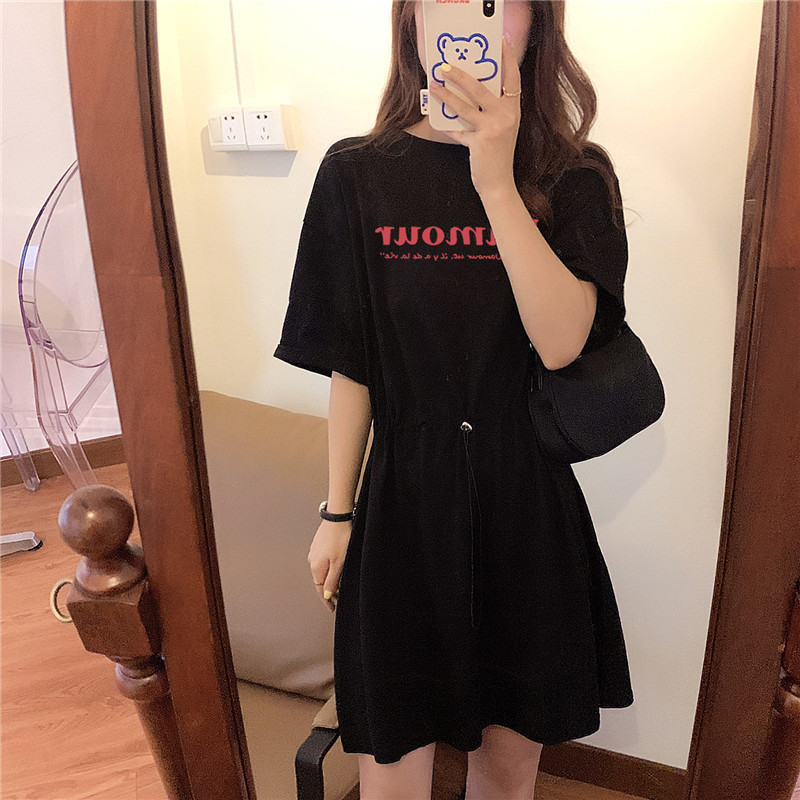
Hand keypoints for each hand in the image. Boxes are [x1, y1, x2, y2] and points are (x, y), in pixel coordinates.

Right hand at [308, 520, 350, 610]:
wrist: (338, 517)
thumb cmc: (340, 538)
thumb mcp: (339, 564)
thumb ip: (332, 581)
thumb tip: (326, 595)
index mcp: (316, 568)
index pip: (320, 590)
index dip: (327, 600)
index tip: (332, 608)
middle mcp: (312, 561)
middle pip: (320, 581)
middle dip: (328, 592)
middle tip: (338, 600)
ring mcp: (314, 552)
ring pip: (321, 572)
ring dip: (329, 580)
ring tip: (339, 586)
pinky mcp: (318, 545)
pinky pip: (322, 562)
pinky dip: (328, 570)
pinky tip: (335, 569)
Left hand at [429, 33, 520, 198]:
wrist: (499, 183)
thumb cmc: (498, 156)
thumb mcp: (501, 130)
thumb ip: (492, 112)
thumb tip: (471, 95)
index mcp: (513, 110)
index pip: (512, 79)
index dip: (508, 59)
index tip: (501, 41)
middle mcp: (506, 116)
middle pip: (481, 87)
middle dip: (460, 75)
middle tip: (445, 66)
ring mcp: (493, 128)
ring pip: (465, 106)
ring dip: (446, 95)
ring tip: (434, 86)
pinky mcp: (480, 141)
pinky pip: (459, 130)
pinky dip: (449, 128)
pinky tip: (440, 124)